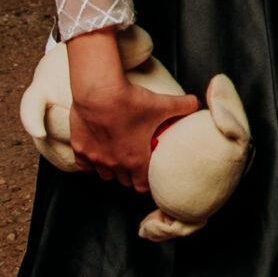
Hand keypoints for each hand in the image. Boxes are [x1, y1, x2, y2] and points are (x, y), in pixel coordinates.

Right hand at [63, 30, 198, 192]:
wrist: (99, 91)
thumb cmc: (131, 101)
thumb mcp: (163, 103)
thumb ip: (184, 106)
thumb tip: (198, 104)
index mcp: (136, 160)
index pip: (143, 185)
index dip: (148, 181)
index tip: (151, 174)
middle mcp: (114, 164)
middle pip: (124, 181)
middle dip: (131, 175)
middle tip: (136, 162)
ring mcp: (95, 158)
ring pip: (104, 175)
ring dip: (112, 169)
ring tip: (117, 157)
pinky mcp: (79, 148)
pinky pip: (84, 164)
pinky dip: (90, 161)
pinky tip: (97, 150)